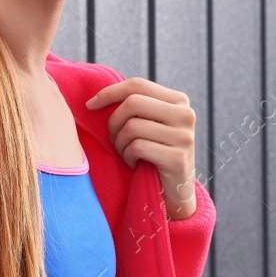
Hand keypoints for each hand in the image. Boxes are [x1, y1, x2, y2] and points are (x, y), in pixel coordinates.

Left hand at [84, 78, 198, 219]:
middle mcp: (185, 114)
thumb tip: (95, 97)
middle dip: (114, 122)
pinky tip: (134, 163)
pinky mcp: (177, 157)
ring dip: (120, 144)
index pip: (137, 85)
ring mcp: (184, 136)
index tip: (90, 105)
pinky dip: (128, 157)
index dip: (109, 93)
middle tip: (114, 140)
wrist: (174, 191)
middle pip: (132, 103)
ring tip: (126, 153)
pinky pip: (137, 147)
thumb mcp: (149, 124)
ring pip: (132, 126)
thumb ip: (135, 106)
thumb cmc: (153, 154)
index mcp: (178, 101)